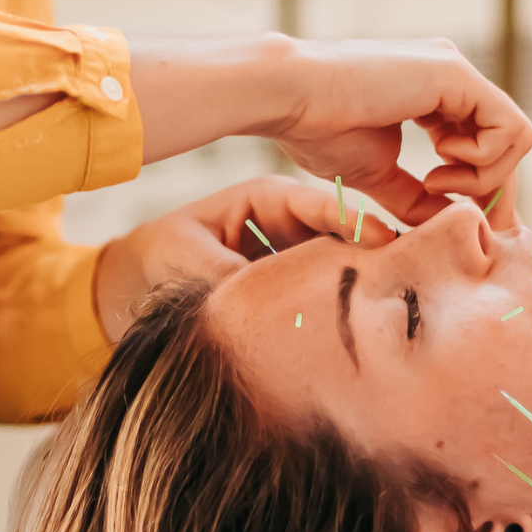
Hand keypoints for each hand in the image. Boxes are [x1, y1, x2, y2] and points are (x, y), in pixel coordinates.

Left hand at [94, 176, 393, 340]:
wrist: (129, 289)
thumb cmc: (155, 257)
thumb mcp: (186, 256)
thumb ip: (228, 271)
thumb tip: (269, 298)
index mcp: (266, 199)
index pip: (322, 206)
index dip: (356, 222)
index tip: (385, 241)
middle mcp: (287, 224)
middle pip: (341, 236)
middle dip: (370, 255)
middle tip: (403, 276)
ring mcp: (291, 256)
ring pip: (334, 269)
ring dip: (354, 286)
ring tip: (388, 306)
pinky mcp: (287, 289)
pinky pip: (316, 297)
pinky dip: (332, 312)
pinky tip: (352, 332)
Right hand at [275, 38, 531, 226]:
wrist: (290, 99)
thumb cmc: (317, 131)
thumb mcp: (377, 176)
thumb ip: (415, 198)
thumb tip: (449, 222)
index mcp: (434, 95)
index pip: (486, 144)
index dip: (483, 189)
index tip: (459, 221)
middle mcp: (453, 78)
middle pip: (509, 143)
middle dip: (492, 190)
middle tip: (460, 216)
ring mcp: (457, 73)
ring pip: (516, 138)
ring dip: (482, 176)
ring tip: (433, 182)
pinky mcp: (457, 76)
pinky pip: (509, 129)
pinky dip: (481, 163)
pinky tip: (438, 167)